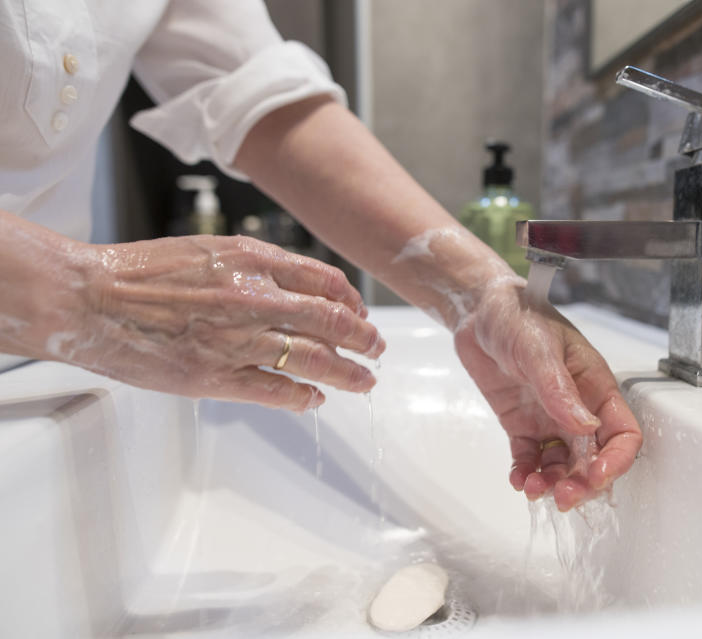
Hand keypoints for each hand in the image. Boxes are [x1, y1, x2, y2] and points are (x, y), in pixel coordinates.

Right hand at [63, 235, 383, 410]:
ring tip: (365, 381)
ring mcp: (237, 339)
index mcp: (252, 260)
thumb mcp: (208, 250)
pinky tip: (316, 400)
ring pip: (314, 359)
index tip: (360, 311)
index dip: (351, 300)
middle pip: (332, 321)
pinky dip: (303, 397)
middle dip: (364, 338)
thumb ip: (255, 267)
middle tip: (377, 348)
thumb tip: (296, 288)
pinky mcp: (214, 376)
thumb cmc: (141, 272)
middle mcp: (254, 297)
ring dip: (348, 372)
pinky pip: (275, 390)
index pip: (324, 280)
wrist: (88, 297)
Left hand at [453, 280, 642, 511]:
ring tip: (532, 489)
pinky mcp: (522, 425)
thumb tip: (584, 427)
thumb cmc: (518, 314)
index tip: (595, 477)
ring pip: (562, 465)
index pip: (622, 433)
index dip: (615, 460)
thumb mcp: (539, 348)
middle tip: (562, 497)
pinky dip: (526, 475)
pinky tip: (518, 480)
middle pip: (594, 459)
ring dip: (552, 483)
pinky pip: (530, 459)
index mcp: (595, 386)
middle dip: (582, 483)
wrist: (479, 311)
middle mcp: (578, 407)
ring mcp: (550, 418)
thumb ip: (559, 389)